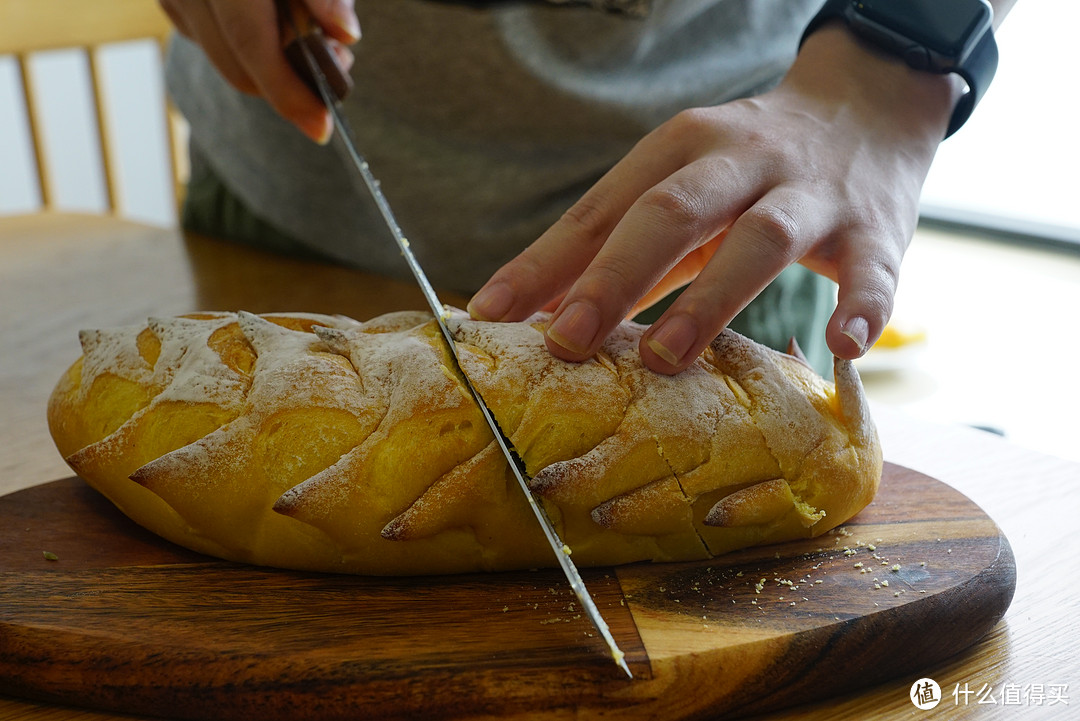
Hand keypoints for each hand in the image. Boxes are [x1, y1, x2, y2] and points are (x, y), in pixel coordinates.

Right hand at [159, 0, 359, 142]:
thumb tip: (345, 36)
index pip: (251, 41)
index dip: (288, 91)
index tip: (322, 128)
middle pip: (237, 65)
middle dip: (291, 85)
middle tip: (340, 69)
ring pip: (226, 61)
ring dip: (274, 68)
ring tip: (317, 40)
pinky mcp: (172, 1)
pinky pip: (215, 44)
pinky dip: (252, 48)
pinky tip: (283, 28)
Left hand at [468, 25, 960, 373]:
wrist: (867, 106)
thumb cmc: (746, 168)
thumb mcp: (676, 186)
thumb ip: (614, 245)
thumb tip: (532, 311)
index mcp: (678, 149)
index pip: (602, 209)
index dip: (545, 263)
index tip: (491, 315)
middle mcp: (740, 161)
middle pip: (670, 212)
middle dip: (614, 276)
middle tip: (567, 341)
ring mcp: (810, 192)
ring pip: (760, 239)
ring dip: (711, 299)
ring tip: (665, 356)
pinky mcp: (874, 227)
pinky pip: (872, 269)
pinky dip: (862, 306)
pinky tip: (843, 345)